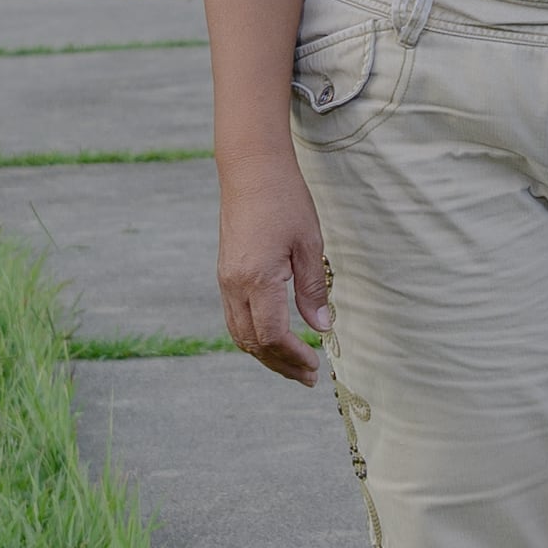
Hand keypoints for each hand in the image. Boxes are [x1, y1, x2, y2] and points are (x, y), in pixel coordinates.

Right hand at [221, 156, 334, 384]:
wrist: (250, 170)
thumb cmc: (285, 201)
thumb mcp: (310, 244)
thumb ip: (314, 290)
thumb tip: (322, 328)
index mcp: (257, 278)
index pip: (271, 336)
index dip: (293, 356)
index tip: (314, 365)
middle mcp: (234, 285)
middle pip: (252, 342)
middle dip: (280, 364)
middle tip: (308, 377)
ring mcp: (225, 281)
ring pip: (239, 334)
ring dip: (265, 355)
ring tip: (292, 366)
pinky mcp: (225, 274)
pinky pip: (235, 318)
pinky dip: (254, 337)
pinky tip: (274, 339)